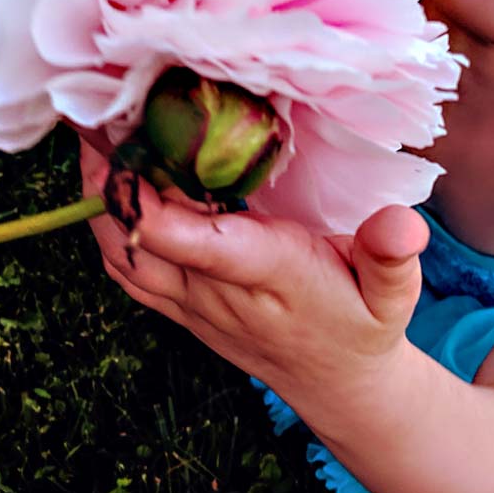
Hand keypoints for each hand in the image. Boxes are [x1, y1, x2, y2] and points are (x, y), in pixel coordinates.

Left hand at [81, 140, 428, 402]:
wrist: (338, 385)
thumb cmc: (366, 323)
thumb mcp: (395, 292)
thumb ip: (392, 255)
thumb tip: (402, 223)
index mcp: (271, 275)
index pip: (204, 247)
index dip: (160, 209)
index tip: (132, 153)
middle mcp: (218, 293)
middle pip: (144, 239)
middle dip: (115, 178)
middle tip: (99, 107)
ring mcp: (191, 303)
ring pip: (123, 253)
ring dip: (101, 196)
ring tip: (91, 132)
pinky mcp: (179, 306)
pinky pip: (125, 268)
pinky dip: (105, 223)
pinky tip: (104, 179)